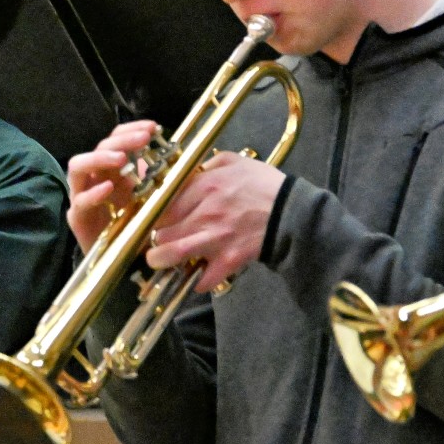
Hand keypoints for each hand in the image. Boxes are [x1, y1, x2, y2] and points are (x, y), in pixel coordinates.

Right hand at [66, 120, 160, 251]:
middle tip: (142, 140)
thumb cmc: (137, 227)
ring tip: (120, 159)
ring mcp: (83, 196)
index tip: (153, 128)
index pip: (115, 139)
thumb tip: (179, 156)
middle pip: (98, 148)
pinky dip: (94, 194)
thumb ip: (159, 179)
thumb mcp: (153, 198)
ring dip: (99, 159)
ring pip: (78, 167)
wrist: (123, 263)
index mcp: (112, 170)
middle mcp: (95, 178)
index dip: (131, 130)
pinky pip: (81, 202)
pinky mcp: (78, 218)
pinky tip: (109, 189)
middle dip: (121, 141)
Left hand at [145, 151, 285, 292]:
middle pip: (160, 229)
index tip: (149, 217)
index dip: (150, 212)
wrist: (294, 213)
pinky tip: (194, 275)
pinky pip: (203, 278)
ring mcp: (215, 238)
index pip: (161, 202)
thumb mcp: (234, 162)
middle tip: (152, 238)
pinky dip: (196, 280)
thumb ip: (206, 164)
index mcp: (204, 186)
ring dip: (162, 259)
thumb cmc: (265, 185)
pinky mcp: (228, 260)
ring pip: (172, 253)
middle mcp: (205, 212)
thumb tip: (187, 170)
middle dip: (152, 236)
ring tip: (159, 259)